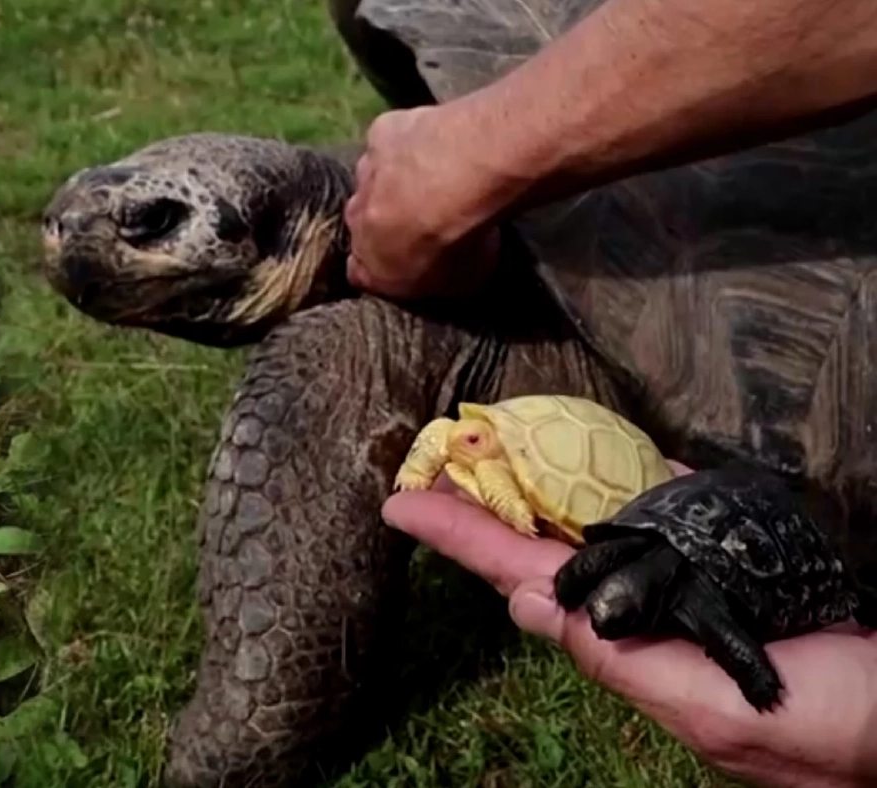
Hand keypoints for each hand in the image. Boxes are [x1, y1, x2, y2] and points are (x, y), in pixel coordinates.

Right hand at [343, 105, 507, 300]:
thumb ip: (440, 279)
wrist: (455, 181)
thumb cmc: (458, 241)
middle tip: (428, 213)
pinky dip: (410, 142)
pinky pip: (392, 140)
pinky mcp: (380, 133)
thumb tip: (446, 272)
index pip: (360, 273)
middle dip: (388, 219)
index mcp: (368, 265)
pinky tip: (439, 142)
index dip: (384, 266)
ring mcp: (365, 175)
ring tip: (438, 176)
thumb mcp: (459, 283)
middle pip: (363, 222)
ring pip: (374, 179)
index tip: (411, 259)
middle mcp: (355, 220)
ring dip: (397, 179)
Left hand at [382, 467, 876, 787]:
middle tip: (435, 459)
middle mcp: (645, 611)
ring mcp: (686, 589)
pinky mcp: (732, 568)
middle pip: (547, 546)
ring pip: (599, 526)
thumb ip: (622, 660)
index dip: (464, 541)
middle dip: (489, 506)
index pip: (525, 580)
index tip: (401, 507)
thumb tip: (528, 606)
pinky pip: (665, 518)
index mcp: (628, 644)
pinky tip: (601, 465)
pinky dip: (629, 487)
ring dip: (547, 489)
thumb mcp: (715, 708)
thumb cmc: (830, 730)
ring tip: (492, 451)